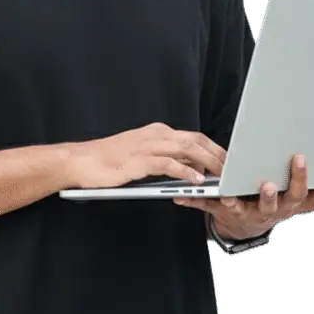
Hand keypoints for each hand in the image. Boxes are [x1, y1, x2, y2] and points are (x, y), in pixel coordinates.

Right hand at [66, 122, 225, 189]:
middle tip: (232, 169)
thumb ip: (166, 159)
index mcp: (157, 132)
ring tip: (221, 175)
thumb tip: (190, 168)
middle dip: (217, 154)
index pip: (193, 137)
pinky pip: (169, 164)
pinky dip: (186, 172)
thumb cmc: (108, 161)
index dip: (213, 148)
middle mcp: (155, 135)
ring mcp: (148, 146)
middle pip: (195, 141)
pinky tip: (196, 181)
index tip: (227, 161)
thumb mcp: (142, 156)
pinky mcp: (139, 160)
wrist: (81, 161)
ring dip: (208, 162)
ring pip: (187, 149)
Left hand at [173, 154, 313, 239]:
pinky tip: (179, 198)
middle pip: (271, 203)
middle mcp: (267, 210)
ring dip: (231, 200)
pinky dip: (192, 203)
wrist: (246, 226)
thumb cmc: (276, 204)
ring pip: (238, 207)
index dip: (300, 178)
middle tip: (268, 183)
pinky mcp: (220, 212)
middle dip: (270, 193)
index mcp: (287, 204)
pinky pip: (205, 208)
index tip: (300, 159)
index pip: (299, 193)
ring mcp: (243, 212)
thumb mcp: (304, 201)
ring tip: (225, 192)